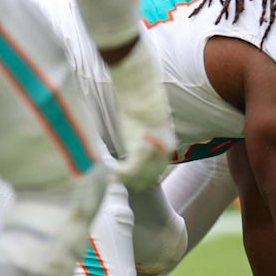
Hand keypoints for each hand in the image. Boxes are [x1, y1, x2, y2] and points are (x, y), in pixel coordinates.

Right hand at [106, 40, 175, 189]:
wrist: (142, 94)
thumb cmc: (144, 103)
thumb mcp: (150, 121)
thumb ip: (149, 134)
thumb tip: (142, 135)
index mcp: (168, 146)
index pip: (156, 173)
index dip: (140, 177)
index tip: (124, 175)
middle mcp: (164, 153)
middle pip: (147, 180)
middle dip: (130, 181)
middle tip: (113, 177)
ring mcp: (154, 154)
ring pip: (137, 179)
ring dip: (121, 177)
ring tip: (108, 171)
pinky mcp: (141, 152)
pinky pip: (128, 172)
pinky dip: (115, 171)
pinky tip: (107, 166)